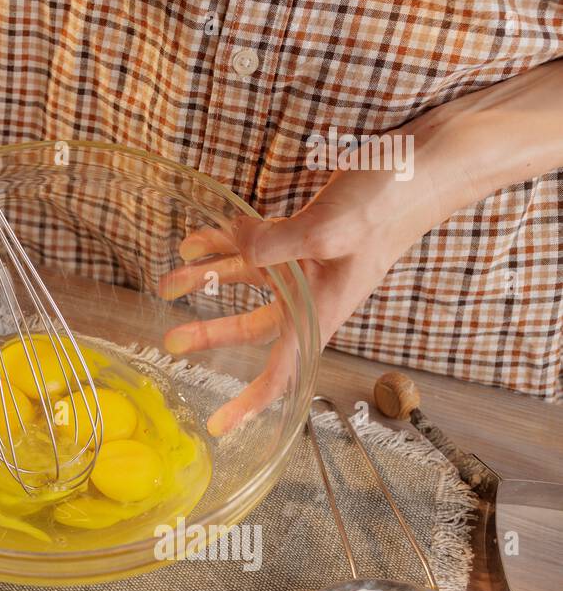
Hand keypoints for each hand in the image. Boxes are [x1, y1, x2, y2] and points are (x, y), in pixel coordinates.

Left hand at [159, 160, 438, 435]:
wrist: (423, 165)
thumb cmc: (387, 203)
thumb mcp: (329, 228)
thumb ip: (277, 244)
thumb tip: (239, 250)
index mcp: (322, 309)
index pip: (283, 370)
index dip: (250, 402)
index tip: (220, 425)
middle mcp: (312, 295)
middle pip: (253, 329)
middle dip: (210, 336)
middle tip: (169, 341)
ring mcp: (306, 266)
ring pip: (245, 284)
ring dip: (206, 282)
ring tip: (168, 283)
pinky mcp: (301, 236)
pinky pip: (253, 247)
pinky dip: (222, 245)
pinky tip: (195, 240)